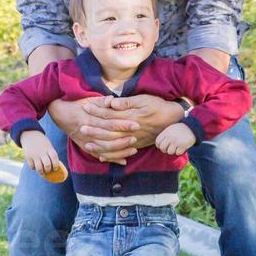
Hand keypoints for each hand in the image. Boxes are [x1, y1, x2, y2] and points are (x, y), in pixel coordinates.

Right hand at [20, 130, 59, 175]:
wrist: (29, 134)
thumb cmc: (42, 142)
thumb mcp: (48, 145)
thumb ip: (51, 154)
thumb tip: (54, 168)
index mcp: (49, 148)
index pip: (54, 158)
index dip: (56, 165)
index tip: (55, 168)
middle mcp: (42, 152)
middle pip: (47, 165)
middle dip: (48, 170)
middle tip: (48, 170)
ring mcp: (35, 154)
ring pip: (39, 168)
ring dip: (41, 172)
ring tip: (42, 172)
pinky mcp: (28, 156)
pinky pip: (32, 166)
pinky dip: (34, 168)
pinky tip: (35, 166)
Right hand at [48, 97, 139, 164]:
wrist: (61, 113)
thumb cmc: (77, 105)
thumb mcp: (89, 100)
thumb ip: (101, 101)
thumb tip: (112, 100)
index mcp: (90, 118)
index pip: (109, 123)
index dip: (123, 124)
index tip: (135, 124)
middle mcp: (88, 131)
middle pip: (108, 137)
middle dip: (123, 138)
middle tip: (136, 138)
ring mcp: (86, 141)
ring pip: (105, 149)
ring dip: (120, 150)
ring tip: (134, 149)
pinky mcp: (85, 147)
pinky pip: (99, 155)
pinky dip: (111, 159)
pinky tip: (123, 161)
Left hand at [53, 94, 184, 162]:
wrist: (174, 120)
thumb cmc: (158, 106)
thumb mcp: (144, 99)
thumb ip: (126, 102)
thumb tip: (110, 103)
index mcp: (130, 116)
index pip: (109, 114)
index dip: (96, 111)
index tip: (85, 107)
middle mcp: (130, 129)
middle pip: (108, 130)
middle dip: (94, 128)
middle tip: (81, 127)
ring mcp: (134, 139)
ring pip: (113, 143)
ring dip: (99, 143)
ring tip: (87, 143)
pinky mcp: (138, 145)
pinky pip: (122, 152)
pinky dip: (111, 155)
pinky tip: (102, 156)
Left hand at [155, 122, 195, 155]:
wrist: (192, 128)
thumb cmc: (179, 129)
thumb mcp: (170, 129)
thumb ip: (164, 135)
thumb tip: (158, 146)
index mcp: (166, 132)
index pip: (157, 142)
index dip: (159, 146)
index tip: (162, 146)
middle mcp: (170, 137)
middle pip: (162, 148)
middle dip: (165, 150)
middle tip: (168, 149)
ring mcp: (176, 141)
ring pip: (170, 152)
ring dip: (173, 151)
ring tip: (176, 147)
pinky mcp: (183, 145)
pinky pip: (178, 153)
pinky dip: (179, 152)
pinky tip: (181, 148)